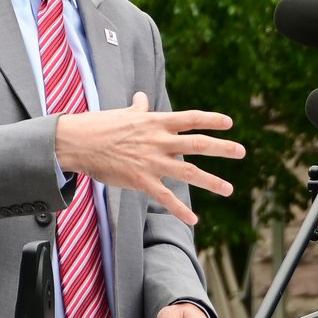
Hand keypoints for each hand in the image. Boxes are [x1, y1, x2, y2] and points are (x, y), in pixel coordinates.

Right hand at [53, 91, 244, 225]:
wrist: (77, 142)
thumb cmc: (98, 125)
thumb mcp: (122, 114)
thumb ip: (138, 108)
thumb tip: (142, 97)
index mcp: (154, 122)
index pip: (189, 118)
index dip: (211, 119)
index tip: (229, 122)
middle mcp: (158, 140)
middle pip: (197, 143)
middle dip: (222, 148)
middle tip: (241, 151)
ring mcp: (151, 161)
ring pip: (188, 172)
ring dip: (211, 181)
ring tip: (228, 189)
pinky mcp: (140, 179)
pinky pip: (165, 197)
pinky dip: (181, 210)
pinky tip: (194, 220)